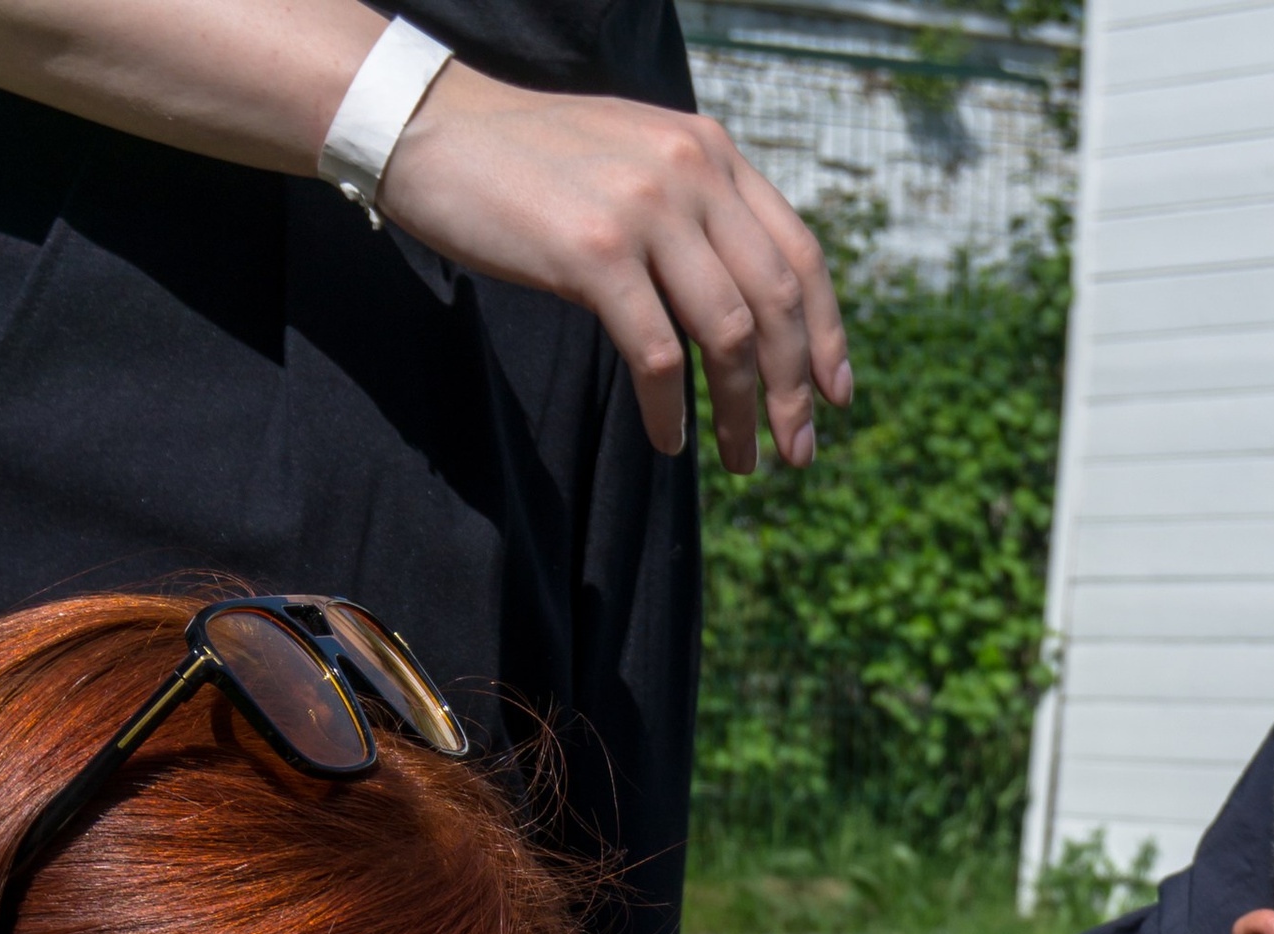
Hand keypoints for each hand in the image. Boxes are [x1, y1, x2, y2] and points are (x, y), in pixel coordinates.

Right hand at [382, 79, 847, 468]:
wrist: (435, 132)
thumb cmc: (530, 164)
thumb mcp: (635, 162)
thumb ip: (693, 210)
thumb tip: (739, 301)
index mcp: (712, 152)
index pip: (798, 253)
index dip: (827, 333)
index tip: (838, 395)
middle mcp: (692, 172)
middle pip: (775, 302)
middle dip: (796, 389)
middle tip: (798, 453)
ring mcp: (646, 210)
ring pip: (728, 334)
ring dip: (742, 411)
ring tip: (741, 462)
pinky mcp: (595, 253)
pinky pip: (658, 353)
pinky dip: (671, 410)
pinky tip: (670, 441)